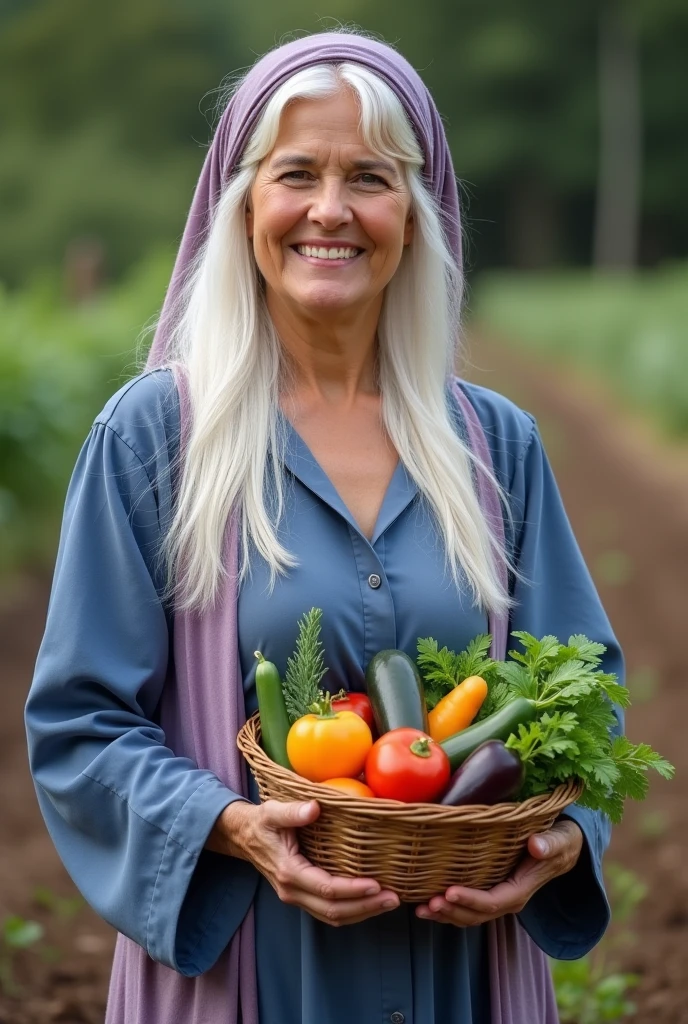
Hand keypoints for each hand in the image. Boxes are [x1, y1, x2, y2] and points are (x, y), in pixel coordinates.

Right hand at [208, 798, 399, 925]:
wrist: (243, 836)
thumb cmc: (261, 822)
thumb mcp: (273, 811)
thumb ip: (292, 811)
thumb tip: (315, 807)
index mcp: (288, 872)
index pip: (326, 889)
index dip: (352, 890)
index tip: (376, 884)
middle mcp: (292, 891)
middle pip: (333, 911)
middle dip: (366, 907)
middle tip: (393, 899)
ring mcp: (296, 897)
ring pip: (332, 917)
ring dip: (362, 913)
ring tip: (389, 902)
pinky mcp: (302, 896)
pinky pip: (328, 912)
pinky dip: (352, 910)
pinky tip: (369, 901)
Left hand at [414, 818, 582, 925]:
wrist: (564, 847)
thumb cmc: (561, 840)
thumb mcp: (561, 839)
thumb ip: (551, 844)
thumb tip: (536, 845)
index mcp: (521, 889)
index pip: (493, 901)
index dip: (471, 900)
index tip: (449, 892)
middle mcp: (508, 899)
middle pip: (476, 914)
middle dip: (452, 911)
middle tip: (428, 903)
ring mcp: (497, 898)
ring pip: (468, 915)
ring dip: (445, 915)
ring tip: (421, 908)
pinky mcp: (488, 891)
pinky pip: (466, 908)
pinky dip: (445, 909)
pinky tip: (424, 905)